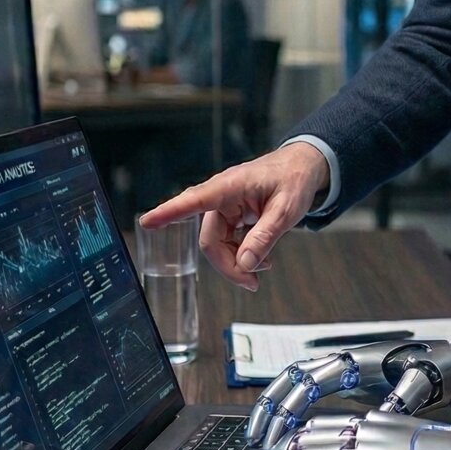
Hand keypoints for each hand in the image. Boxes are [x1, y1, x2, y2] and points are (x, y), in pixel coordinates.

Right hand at [138, 141, 329, 291]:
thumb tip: (244, 264)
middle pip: (210, 240)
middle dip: (228, 265)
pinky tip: (260, 260)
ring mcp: (226, 206)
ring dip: (236, 262)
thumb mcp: (287, 209)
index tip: (147, 222)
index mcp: (230, 186)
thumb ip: (265, 236)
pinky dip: (241, 254)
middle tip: (251, 283)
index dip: (169, 212)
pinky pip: (228, 241)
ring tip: (261, 270)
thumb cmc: (294, 179)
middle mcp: (222, 196)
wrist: (303, 166)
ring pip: (218, 244)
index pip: (194, 200)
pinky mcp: (232, 215)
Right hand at [244, 336, 450, 449]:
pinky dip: (293, 409)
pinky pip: (309, 392)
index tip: (274, 436)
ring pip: (295, 384)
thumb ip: (400, 401)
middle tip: (255, 441)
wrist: (447, 362)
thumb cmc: (434, 369)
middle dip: (269, 409)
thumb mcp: (419, 384)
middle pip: (291, 379)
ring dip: (275, 408)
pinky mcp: (347, 381)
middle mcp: (342, 362)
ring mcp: (342, 370)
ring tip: (260, 439)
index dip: (286, 408)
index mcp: (354, 361)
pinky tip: (287, 435)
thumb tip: (379, 423)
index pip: (306, 380)